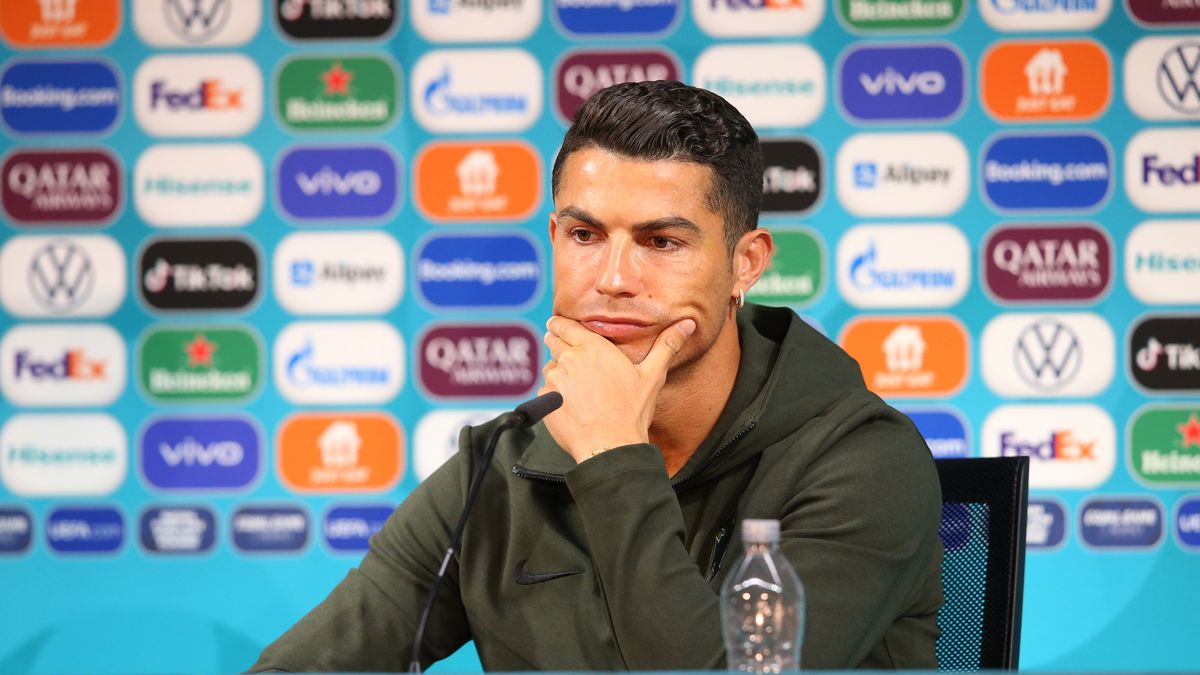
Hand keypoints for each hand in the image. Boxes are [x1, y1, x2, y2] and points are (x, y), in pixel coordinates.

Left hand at [539, 315, 695, 463]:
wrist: (611, 447)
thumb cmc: (632, 412)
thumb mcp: (653, 375)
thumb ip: (667, 345)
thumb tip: (688, 324)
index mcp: (593, 347)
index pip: (563, 324)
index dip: (560, 325)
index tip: (560, 327)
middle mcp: (570, 358)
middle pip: (552, 341)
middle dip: (560, 346)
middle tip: (575, 361)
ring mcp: (554, 379)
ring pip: (549, 367)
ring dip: (559, 373)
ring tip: (579, 390)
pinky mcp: (545, 399)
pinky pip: (546, 390)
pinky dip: (554, 395)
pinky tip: (573, 406)